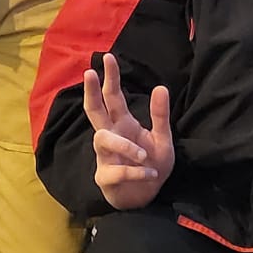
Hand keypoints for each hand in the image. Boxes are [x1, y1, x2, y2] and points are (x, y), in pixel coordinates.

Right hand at [85, 53, 174, 210]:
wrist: (149, 195)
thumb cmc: (153, 164)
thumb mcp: (163, 139)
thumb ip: (160, 116)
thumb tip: (160, 87)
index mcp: (123, 124)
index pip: (113, 97)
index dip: (110, 78)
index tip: (107, 57)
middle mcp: (111, 136)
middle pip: (94, 110)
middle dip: (91, 91)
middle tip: (90, 72)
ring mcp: (104, 156)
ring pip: (102, 140)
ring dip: (125, 146)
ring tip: (144, 155)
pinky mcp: (105, 177)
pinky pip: (115, 171)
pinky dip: (135, 171)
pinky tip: (149, 173)